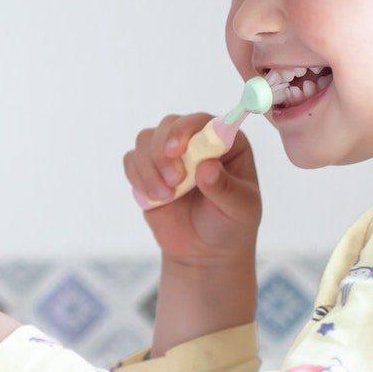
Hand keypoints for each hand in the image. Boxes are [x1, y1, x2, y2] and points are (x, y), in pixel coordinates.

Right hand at [122, 112, 261, 266]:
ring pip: (145, 140)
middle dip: (164, 153)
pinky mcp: (148, 170)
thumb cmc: (230, 225)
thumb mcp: (240, 210)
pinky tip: (154, 198)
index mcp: (226, 144)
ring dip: (149, 168)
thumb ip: (226, 189)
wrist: (203, 251)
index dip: (185, 129)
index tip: (176, 150)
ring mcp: (170, 155)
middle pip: (169, 125)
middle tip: (174, 181)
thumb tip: (207, 167)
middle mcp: (196, 142)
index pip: (202, 121)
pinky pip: (131, 160)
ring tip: (165, 196)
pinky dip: (137, 178)